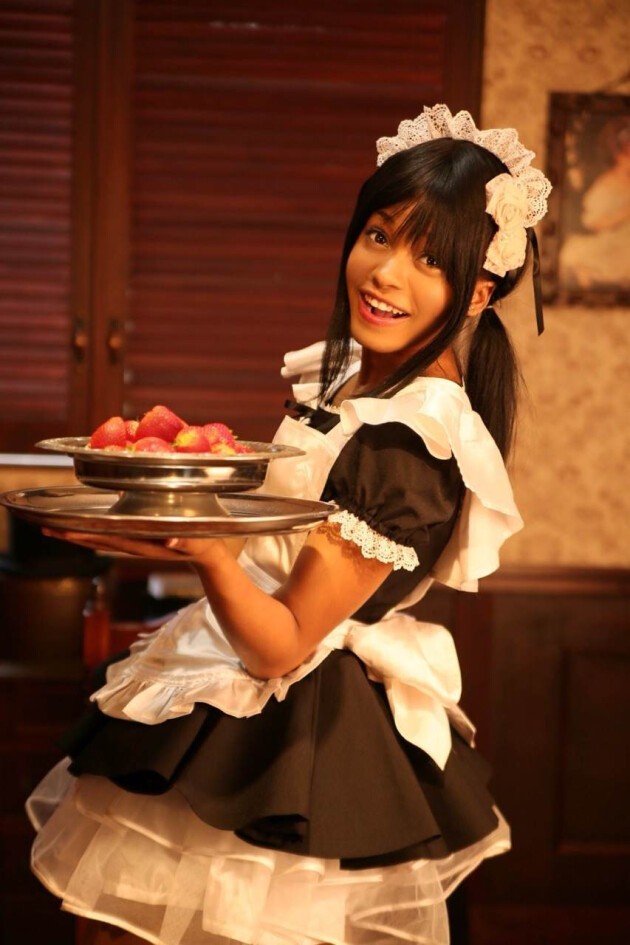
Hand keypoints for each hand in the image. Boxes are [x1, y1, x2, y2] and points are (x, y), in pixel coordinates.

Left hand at [41, 527, 217, 560]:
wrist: (206, 555)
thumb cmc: (204, 545)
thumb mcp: (197, 542)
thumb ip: (186, 541)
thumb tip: (172, 540)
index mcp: (145, 543)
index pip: (109, 539)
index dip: (87, 534)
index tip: (65, 530)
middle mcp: (134, 544)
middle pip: (97, 540)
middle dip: (72, 535)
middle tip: (44, 529)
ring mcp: (133, 543)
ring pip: (99, 539)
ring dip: (76, 535)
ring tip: (52, 529)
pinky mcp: (136, 540)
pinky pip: (108, 536)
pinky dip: (91, 532)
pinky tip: (79, 528)